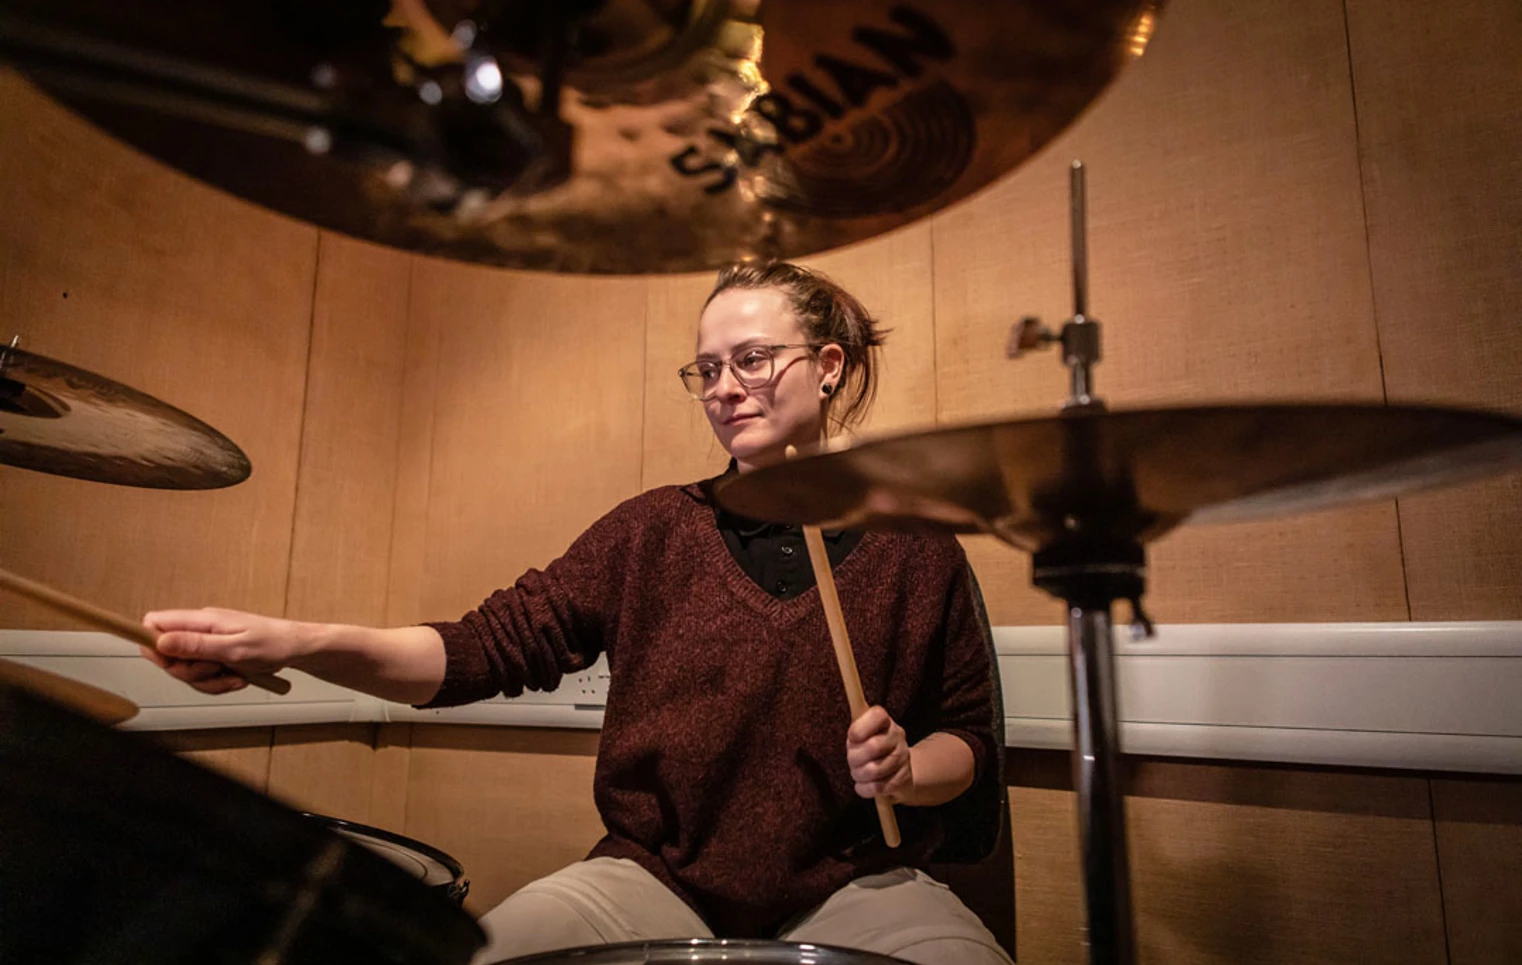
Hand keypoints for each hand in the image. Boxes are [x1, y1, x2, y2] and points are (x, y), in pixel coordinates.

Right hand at [140, 607, 309, 694]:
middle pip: (166, 655)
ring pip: (185, 670)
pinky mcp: (216, 656)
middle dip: (188, 672)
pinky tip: (237, 678)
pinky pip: (203, 677)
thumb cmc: (274, 643)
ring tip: (233, 675)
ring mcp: (208, 644)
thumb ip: (197, 646)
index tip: (170, 663)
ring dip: (208, 681)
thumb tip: (161, 641)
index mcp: (202, 620)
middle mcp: (200, 629)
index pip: (155, 623)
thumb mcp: (234, 648)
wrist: (297, 649)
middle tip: (214, 670)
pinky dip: (218, 683)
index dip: (153, 646)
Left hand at [846, 705, 912, 802]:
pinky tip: (863, 785)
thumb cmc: (869, 746)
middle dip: (855, 758)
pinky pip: (879, 787)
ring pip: (875, 770)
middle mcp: (897, 735)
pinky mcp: (904, 778)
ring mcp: (903, 757)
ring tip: (857, 773)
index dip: (860, 728)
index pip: (877, 715)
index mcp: (885, 720)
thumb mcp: (860, 733)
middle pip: (873, 747)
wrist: (895, 768)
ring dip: (859, 774)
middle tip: (851, 761)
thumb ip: (854, 728)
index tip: (852, 738)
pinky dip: (865, 789)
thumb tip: (840, 710)